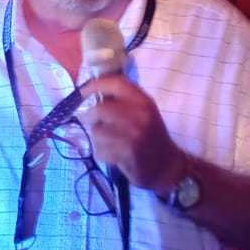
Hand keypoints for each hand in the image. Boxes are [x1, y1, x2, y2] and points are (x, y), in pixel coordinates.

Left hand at [80, 74, 185, 193]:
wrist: (168, 166)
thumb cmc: (151, 136)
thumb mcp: (142, 112)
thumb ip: (122, 101)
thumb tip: (92, 93)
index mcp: (144, 101)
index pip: (116, 83)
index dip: (95, 85)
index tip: (82, 91)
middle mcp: (140, 114)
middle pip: (100, 109)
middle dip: (90, 117)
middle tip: (90, 122)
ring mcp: (134, 134)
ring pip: (97, 131)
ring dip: (97, 138)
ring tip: (108, 142)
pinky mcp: (127, 153)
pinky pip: (100, 150)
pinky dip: (102, 154)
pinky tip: (113, 155)